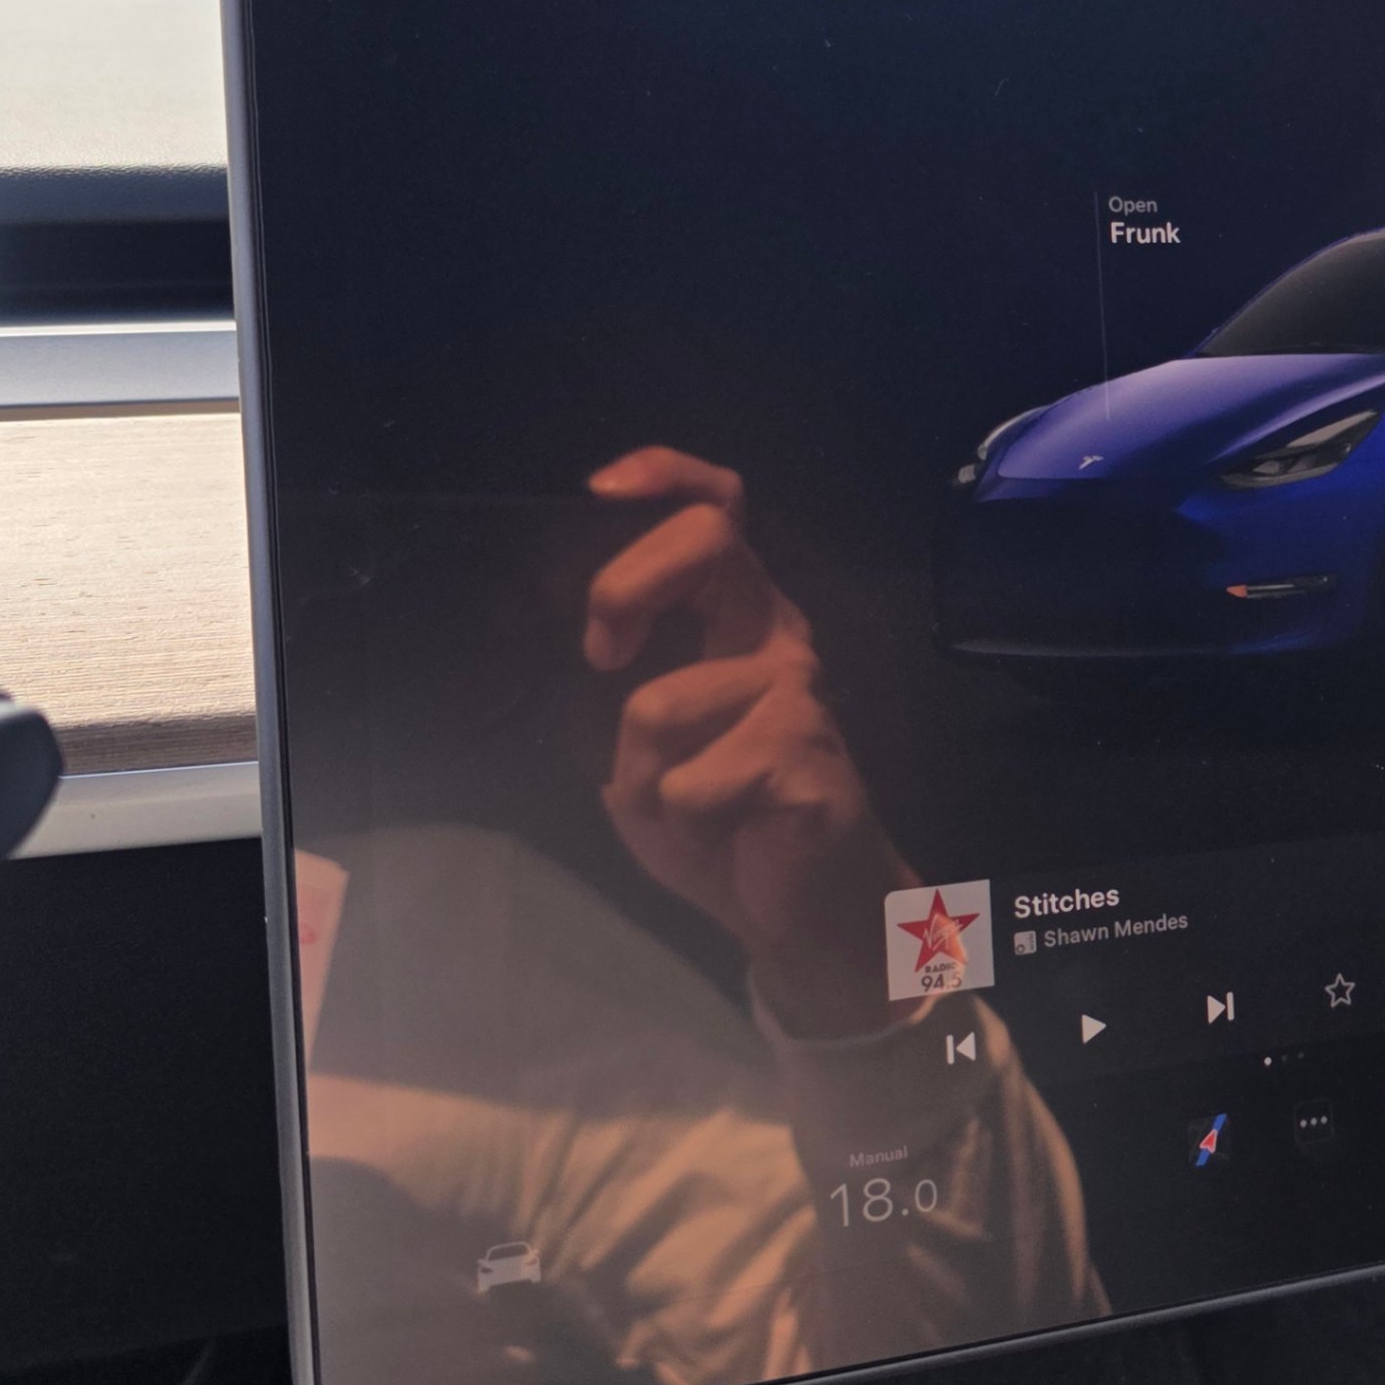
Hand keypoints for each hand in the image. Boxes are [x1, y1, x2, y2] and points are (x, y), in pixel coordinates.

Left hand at [583, 447, 915, 1033]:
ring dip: (643, 776)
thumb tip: (579, 641)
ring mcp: (797, 692)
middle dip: (624, 584)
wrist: (802, 911)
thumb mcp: (645, 743)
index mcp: (740, 618)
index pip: (719, 509)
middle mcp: (776, 637)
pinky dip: (680, 820)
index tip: (600, 489)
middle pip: (708, 541)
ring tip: (692, 808)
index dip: (666, 473)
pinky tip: (726, 831)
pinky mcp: (806, 756)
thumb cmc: (720, 821)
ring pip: (660, 704)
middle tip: (603, 655)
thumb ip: (625, 679)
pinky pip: (690, 783)